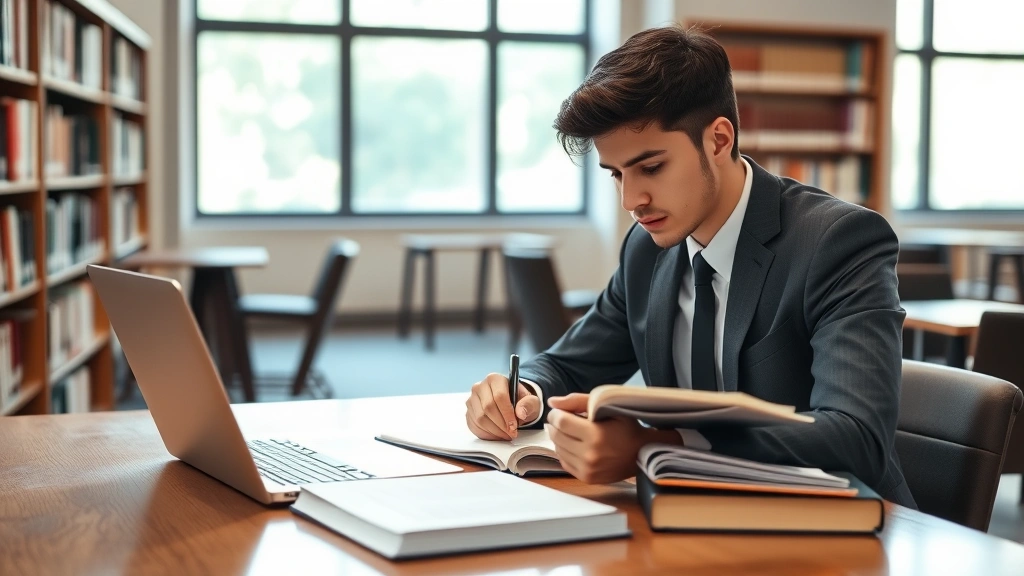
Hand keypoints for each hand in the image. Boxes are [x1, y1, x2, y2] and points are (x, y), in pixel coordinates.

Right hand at [466, 373, 541, 439]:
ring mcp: (472, 399)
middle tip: (511, 433)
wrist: (511, 403)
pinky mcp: (468, 412)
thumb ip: (529, 404)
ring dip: (494, 431)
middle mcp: (480, 387)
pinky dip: (486, 434)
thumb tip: (520, 412)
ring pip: (480, 418)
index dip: (507, 414)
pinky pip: (474, 426)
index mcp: (495, 379)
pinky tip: (496, 435)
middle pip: (488, 408)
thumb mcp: (531, 401)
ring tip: (505, 435)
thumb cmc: (520, 401)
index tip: (514, 426)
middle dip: (501, 425)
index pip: (499, 396)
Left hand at [546, 393, 678, 483]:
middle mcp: (590, 455)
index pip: (561, 422)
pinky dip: (565, 452)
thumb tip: (552, 402)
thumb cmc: (626, 426)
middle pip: (557, 436)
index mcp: (595, 435)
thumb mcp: (607, 406)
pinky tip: (574, 445)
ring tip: (570, 432)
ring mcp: (588, 469)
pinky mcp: (587, 478)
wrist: (642, 452)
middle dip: (555, 425)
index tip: (559, 411)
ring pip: (558, 450)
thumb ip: (578, 401)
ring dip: (559, 439)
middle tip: (563, 420)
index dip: (556, 414)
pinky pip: (564, 462)